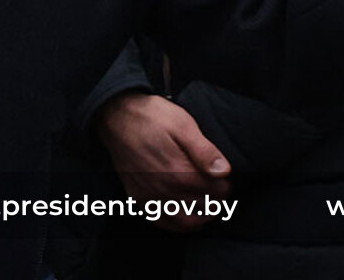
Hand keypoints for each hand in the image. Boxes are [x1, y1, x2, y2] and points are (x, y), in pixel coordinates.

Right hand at [94, 93, 230, 230]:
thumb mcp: (182, 124)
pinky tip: (186, 216)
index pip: (213, 192)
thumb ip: (204, 151)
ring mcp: (150, 197)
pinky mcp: (139, 198)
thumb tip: (224, 171)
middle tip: (220, 191)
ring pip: (184, 221)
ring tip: (208, 204)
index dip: (225, 188)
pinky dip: (177, 225)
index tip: (226, 180)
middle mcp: (164, 190)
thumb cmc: (151, 117)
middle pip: (202, 208)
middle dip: (216, 202)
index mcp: (178, 171)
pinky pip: (161, 222)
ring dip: (201, 216)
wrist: (117, 118)